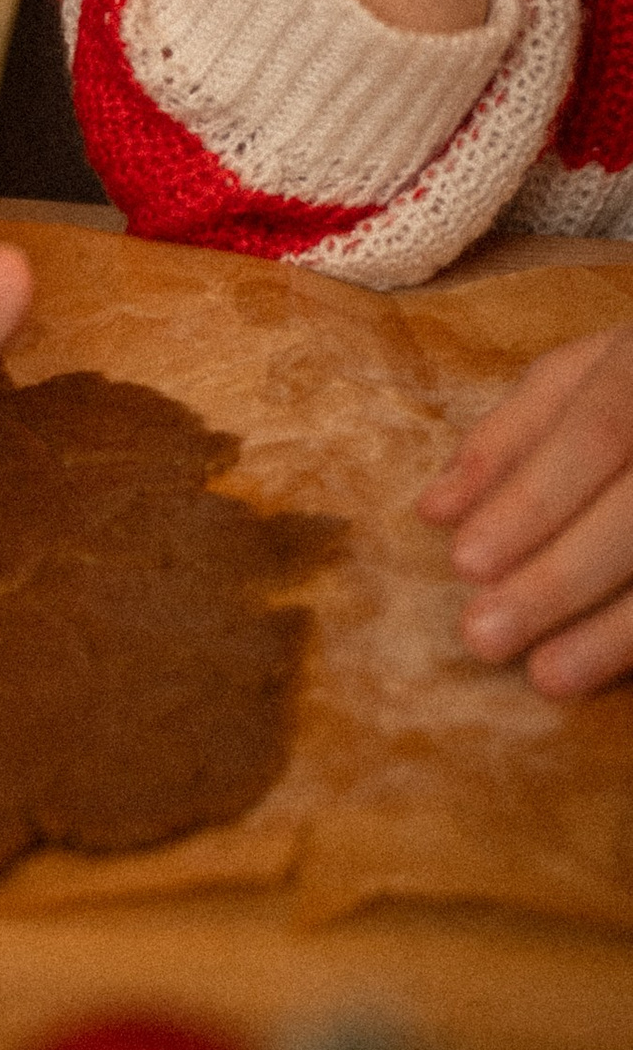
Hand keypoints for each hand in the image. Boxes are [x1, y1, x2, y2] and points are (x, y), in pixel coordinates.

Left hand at [419, 324, 632, 696]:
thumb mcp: (589, 371)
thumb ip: (512, 434)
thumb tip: (435, 511)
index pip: (597, 432)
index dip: (534, 499)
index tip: (464, 563)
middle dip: (561, 578)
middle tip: (483, 637)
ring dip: (617, 630)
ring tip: (548, 678)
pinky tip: (616, 672)